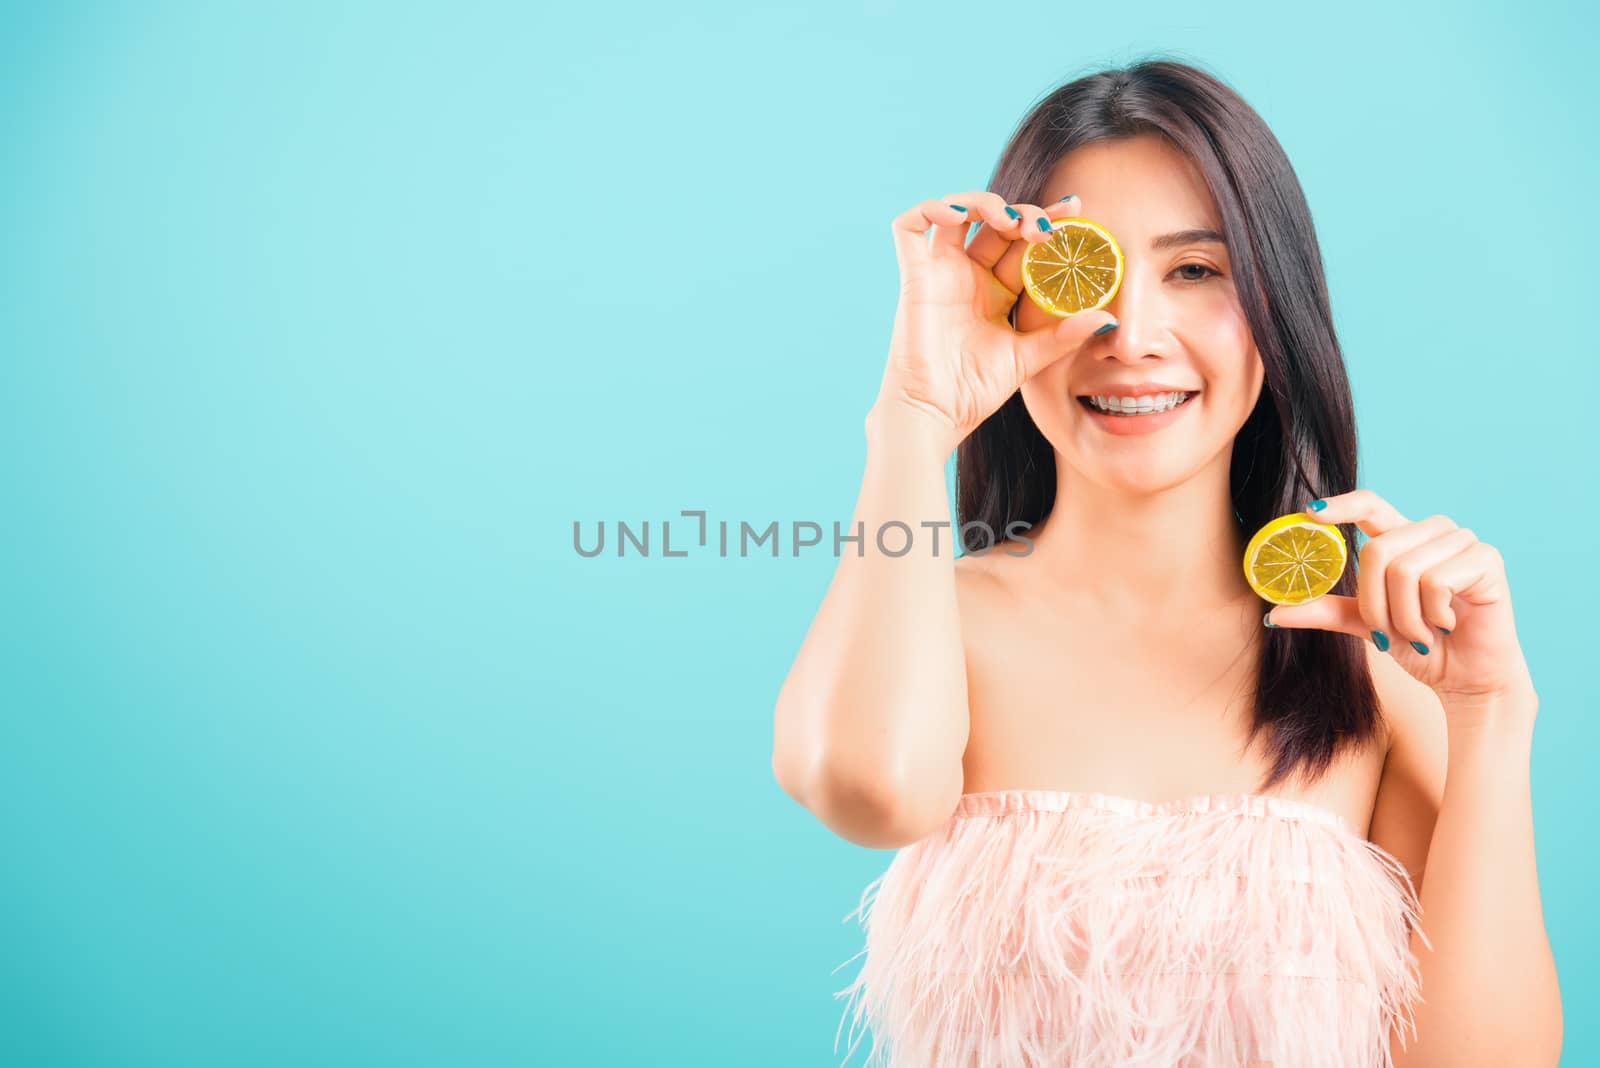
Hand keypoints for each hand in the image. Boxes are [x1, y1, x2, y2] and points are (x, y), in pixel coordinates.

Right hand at [874, 191, 1116, 450]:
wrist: (936, 415)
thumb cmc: (973, 392)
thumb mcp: (1029, 359)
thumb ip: (1063, 336)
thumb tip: (1108, 319)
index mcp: (994, 291)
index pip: (1022, 243)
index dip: (1047, 220)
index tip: (1075, 210)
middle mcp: (967, 276)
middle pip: (995, 222)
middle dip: (1024, 212)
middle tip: (1048, 228)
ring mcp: (939, 273)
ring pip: (956, 212)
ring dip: (984, 202)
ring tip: (1011, 220)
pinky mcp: (914, 276)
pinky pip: (910, 227)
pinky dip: (931, 208)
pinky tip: (959, 213)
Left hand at [1264, 488, 1534, 706]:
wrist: (1466, 679)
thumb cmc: (1420, 645)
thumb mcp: (1366, 625)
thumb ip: (1326, 611)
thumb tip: (1274, 613)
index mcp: (1402, 538)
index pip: (1370, 504)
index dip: (1341, 504)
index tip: (1309, 512)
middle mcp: (1432, 532)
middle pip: (1378, 550)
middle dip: (1375, 603)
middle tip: (1389, 632)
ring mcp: (1463, 542)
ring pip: (1406, 569)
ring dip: (1405, 616)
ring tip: (1421, 632)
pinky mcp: (1487, 560)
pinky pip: (1437, 581)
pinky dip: (1433, 614)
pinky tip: (1446, 624)